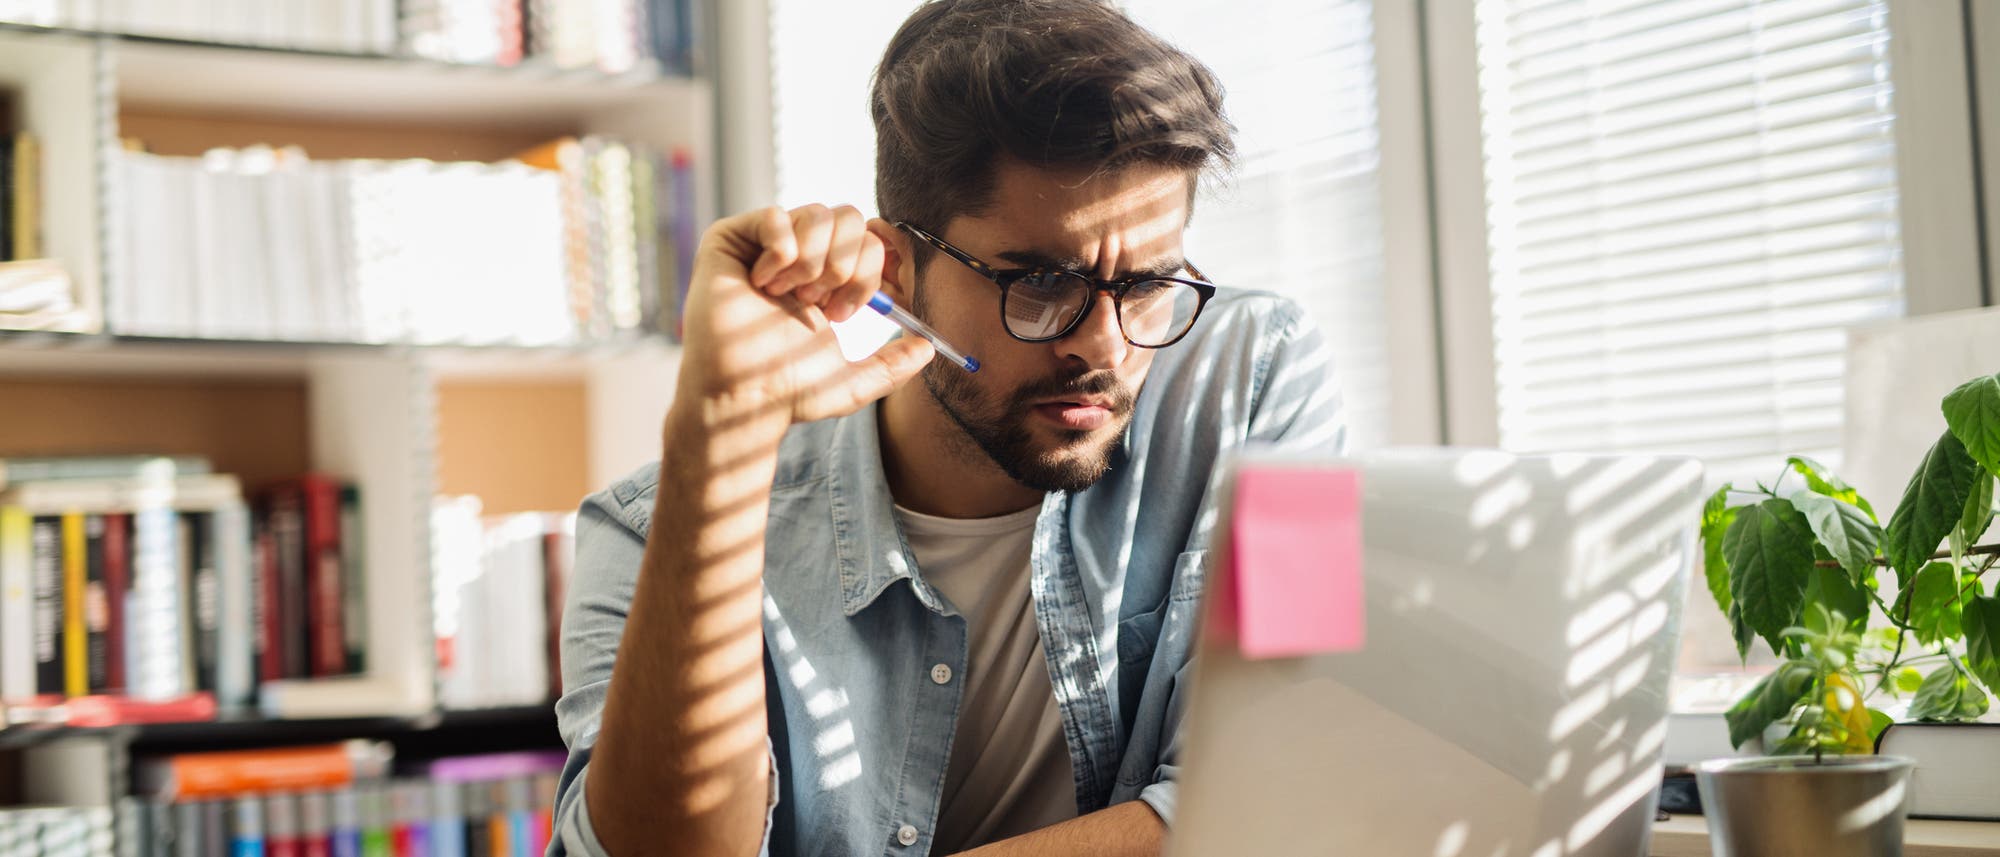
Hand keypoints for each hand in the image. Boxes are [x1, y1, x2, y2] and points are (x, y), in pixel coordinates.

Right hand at [676, 203, 933, 432]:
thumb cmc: (786, 389)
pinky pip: (774, 215)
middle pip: (849, 217)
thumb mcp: (851, 381)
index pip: (868, 240)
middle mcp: (799, 253)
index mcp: (827, 276)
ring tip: (788, 296)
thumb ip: (891, 367)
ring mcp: (765, 243)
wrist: (741, 396)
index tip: (841, 314)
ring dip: (811, 262)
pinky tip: (762, 283)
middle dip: (843, 265)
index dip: (867, 273)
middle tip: (817, 303)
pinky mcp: (731, 239)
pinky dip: (779, 252)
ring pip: (816, 213)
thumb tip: (929, 349)